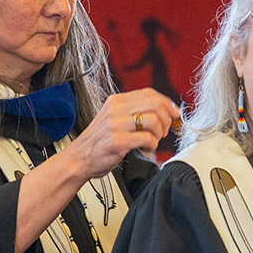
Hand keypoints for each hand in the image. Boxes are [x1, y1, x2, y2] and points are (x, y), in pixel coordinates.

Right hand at [62, 89, 180, 179]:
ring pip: (152, 120)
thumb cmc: (99, 142)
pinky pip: (146, 138)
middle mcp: (115, 110)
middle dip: (166, 119)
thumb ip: (133, 111)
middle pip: (154, 104)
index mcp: (116, 101)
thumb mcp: (113, 118)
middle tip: (164, 131)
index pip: (149, 93)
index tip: (174, 114)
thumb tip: (163, 110)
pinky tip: (146, 148)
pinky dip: (152, 145)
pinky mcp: (116, 141)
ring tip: (153, 141)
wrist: (78, 159)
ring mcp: (115, 125)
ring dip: (160, 133)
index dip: (167, 103)